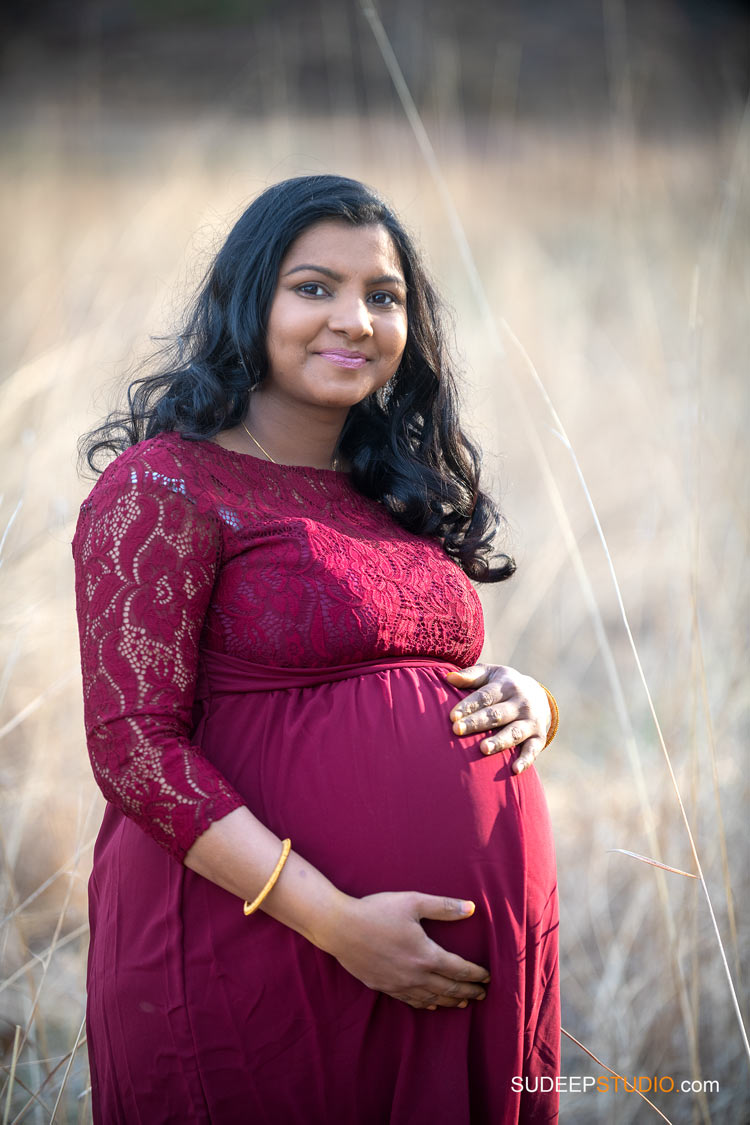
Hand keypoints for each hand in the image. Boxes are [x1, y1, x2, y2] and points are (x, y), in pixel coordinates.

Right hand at [318, 891, 489, 1010]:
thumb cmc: (377, 911)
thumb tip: (471, 908)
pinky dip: (427, 1004)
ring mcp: (399, 984)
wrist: (340, 928)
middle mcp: (415, 975)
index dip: (475, 974)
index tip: (488, 977)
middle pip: (448, 988)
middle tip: (483, 994)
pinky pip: (411, 1001)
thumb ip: (444, 906)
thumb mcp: (412, 902)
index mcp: (426, 955)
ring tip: (463, 1002)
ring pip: (432, 999)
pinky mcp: (384, 987)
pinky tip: (432, 1004)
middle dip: (468, 991)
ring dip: (450, 1001)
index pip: (459, 970)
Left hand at [445, 663, 551, 774]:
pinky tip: (514, 770)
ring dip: (499, 741)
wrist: (539, 696)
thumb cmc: (503, 686)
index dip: (469, 705)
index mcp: (507, 686)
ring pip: (514, 732)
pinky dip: (525, 760)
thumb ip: (470, 676)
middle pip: (496, 714)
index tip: (452, 716)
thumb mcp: (490, 674)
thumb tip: (449, 677)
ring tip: (483, 749)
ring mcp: (531, 721)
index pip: (485, 696)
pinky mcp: (539, 738)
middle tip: (457, 730)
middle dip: (477, 723)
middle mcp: (521, 703)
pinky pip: (533, 750)